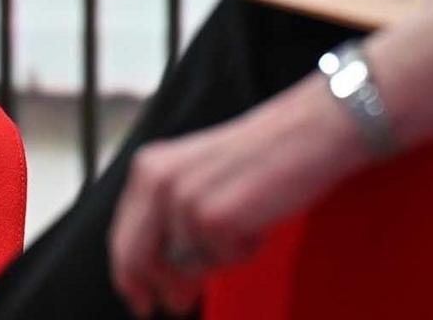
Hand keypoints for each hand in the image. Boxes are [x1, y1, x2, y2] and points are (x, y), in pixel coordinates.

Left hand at [107, 96, 348, 316]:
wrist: (310, 130)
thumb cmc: (262, 157)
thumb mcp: (200, 179)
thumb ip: (171, 223)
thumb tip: (167, 288)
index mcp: (149, 167)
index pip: (122, 238)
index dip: (128, 277)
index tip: (139, 302)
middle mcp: (156, 180)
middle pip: (138, 260)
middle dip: (160, 287)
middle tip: (178, 306)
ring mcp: (183, 199)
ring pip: (188, 266)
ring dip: (220, 258)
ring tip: (247, 221)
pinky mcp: (213, 218)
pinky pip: (222, 262)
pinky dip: (245, 251)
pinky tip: (260, 220)